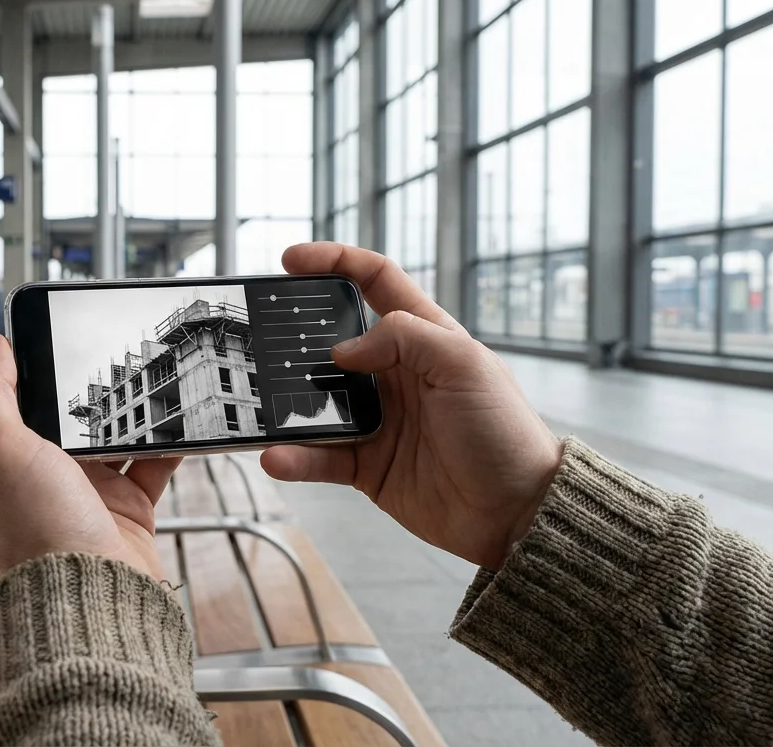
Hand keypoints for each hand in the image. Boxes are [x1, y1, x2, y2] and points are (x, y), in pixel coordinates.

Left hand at [0, 333, 180, 577]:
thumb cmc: (38, 529)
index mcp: (0, 460)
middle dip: (88, 386)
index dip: (28, 366)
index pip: (9, 399)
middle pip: (66, 415)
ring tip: (151, 377)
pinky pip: (152, 463)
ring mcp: (87, 491)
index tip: (52, 331)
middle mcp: (41, 475)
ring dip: (132, 411)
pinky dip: (168, 443)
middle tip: (111, 348)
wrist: (94, 595)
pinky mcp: (126, 506)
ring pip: (113, 434)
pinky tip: (180, 421)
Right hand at [261, 243, 561, 570]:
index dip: (334, 262)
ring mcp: (377, 420)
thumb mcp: (463, 364)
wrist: (515, 512)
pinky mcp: (366, 466)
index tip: (290, 260)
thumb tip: (342, 349)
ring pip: (315, 402)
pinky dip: (295, 457)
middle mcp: (394, 374)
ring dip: (284, 403)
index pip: (374, 281)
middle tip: (256, 335)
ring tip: (257, 402)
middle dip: (292, 336)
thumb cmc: (502, 431)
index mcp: (423, 337)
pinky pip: (319, 456)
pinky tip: (277, 456)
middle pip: (331, 341)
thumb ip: (404, 338)